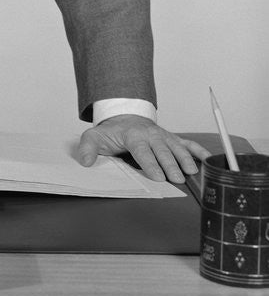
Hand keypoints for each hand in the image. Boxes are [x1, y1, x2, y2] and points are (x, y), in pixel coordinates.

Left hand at [77, 114, 210, 183]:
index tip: (157, 176)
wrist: (124, 117)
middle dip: (169, 163)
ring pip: (176, 146)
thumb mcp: (94, 137)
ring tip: (192, 171)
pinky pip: (187, 143)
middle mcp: (150, 134)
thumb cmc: (111, 132)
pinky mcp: (172, 138)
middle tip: (176, 178)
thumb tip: (85, 162)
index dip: (150, 163)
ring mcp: (163, 135)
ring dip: (185, 158)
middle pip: (161, 149)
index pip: (142, 150)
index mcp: (132, 135)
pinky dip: (199, 150)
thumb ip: (88, 148)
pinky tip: (209, 159)